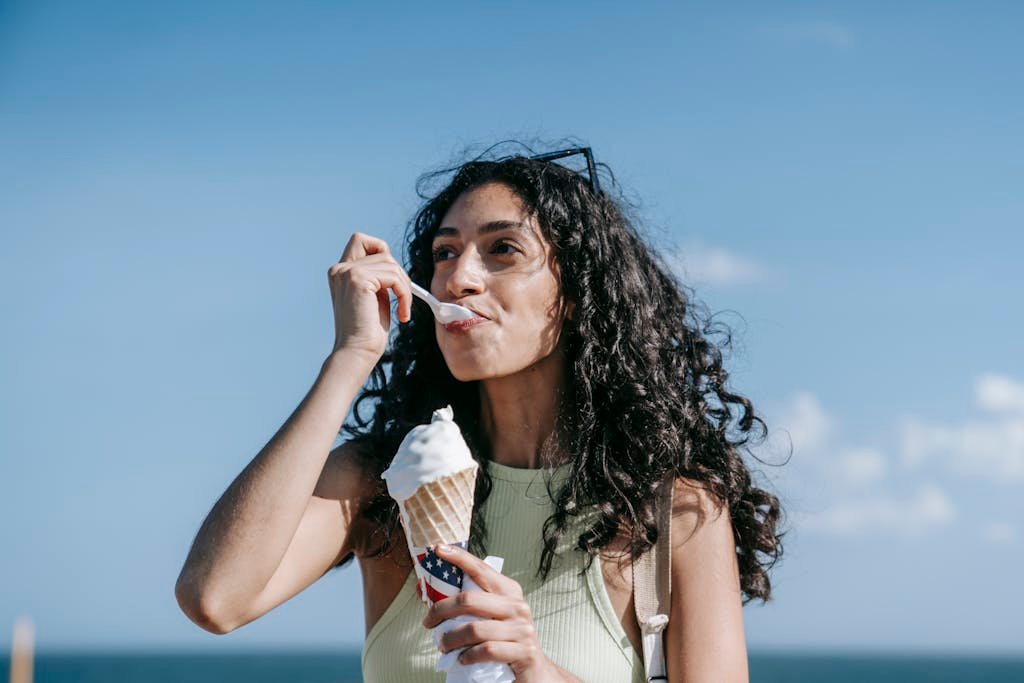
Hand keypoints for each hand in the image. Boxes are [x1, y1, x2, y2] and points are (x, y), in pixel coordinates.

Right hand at [327, 232, 413, 359]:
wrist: (357, 352)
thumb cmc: (367, 331)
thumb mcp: (374, 297)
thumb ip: (378, 277)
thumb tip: (394, 264)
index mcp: (340, 272)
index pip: (361, 240)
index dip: (380, 251)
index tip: (391, 279)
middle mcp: (340, 268)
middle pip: (380, 249)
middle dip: (398, 271)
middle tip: (402, 296)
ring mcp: (347, 272)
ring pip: (391, 264)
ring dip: (405, 288)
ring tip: (403, 310)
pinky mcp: (358, 279)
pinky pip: (394, 277)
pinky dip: (405, 294)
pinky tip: (402, 314)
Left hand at [420, 543, 568, 681]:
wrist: (534, 671)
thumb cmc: (504, 640)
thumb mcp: (491, 617)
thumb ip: (468, 605)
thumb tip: (428, 593)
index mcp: (508, 590)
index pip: (481, 569)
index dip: (459, 557)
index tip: (438, 549)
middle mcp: (517, 606)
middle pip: (469, 600)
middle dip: (441, 610)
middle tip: (427, 622)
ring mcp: (522, 629)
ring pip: (475, 629)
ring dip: (450, 639)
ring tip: (442, 645)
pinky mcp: (523, 651)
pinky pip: (486, 651)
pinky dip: (467, 656)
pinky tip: (461, 658)